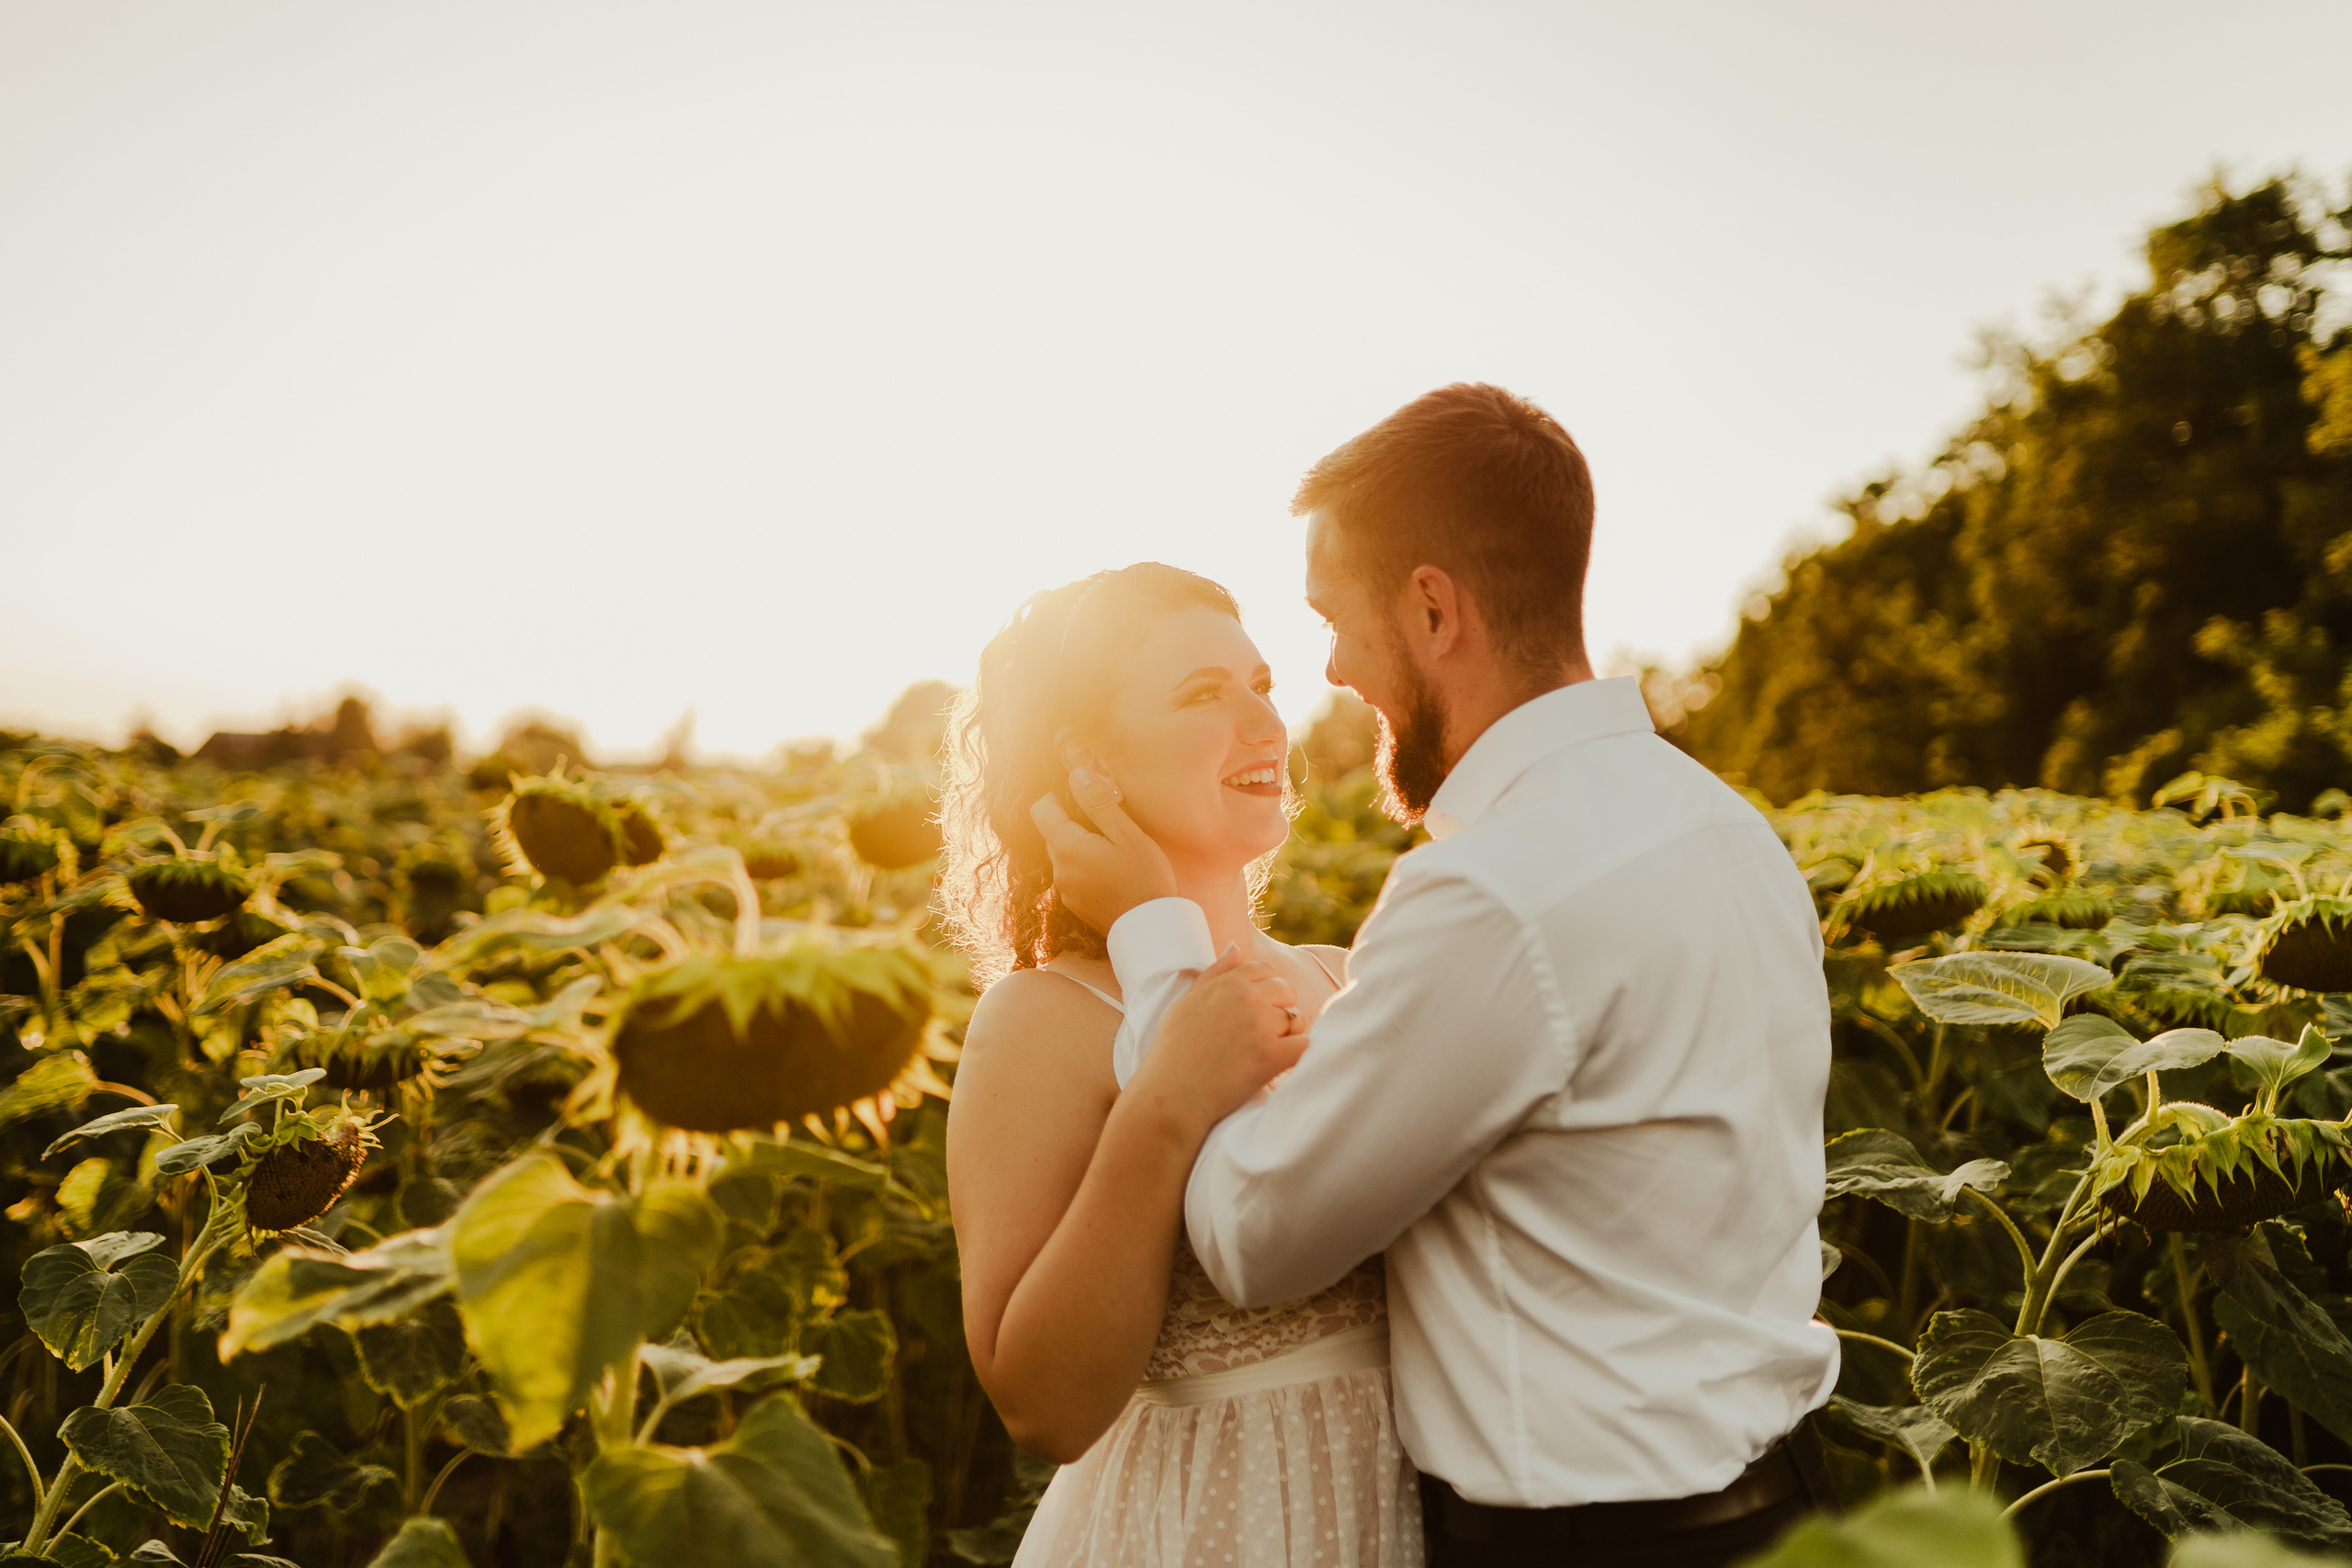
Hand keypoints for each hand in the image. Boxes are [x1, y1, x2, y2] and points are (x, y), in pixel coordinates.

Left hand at [1029, 767, 1177, 930]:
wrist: (1149, 928)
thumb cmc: (1144, 877)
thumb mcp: (1126, 833)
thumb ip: (1098, 802)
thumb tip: (1076, 775)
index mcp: (1067, 847)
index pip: (1040, 810)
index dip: (1055, 797)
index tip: (1081, 796)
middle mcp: (1059, 868)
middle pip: (1051, 832)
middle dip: (1072, 821)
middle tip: (1106, 821)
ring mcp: (1065, 889)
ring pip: (1062, 854)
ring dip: (1079, 844)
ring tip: (1112, 848)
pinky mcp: (1074, 904)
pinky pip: (1071, 875)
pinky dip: (1084, 866)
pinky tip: (1110, 871)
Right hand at [1126, 944, 1306, 1139]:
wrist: (1170, 1094)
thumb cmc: (1173, 1050)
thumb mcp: (1186, 1002)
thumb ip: (1215, 973)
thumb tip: (1236, 948)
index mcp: (1228, 983)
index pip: (1265, 970)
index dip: (1265, 989)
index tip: (1256, 1011)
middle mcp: (1248, 997)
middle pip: (1286, 991)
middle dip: (1280, 1010)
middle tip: (1262, 1035)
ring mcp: (1262, 1025)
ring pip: (1298, 1019)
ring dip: (1288, 1035)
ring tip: (1265, 1053)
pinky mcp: (1272, 1055)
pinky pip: (1305, 1046)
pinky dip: (1299, 1056)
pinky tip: (1284, 1065)